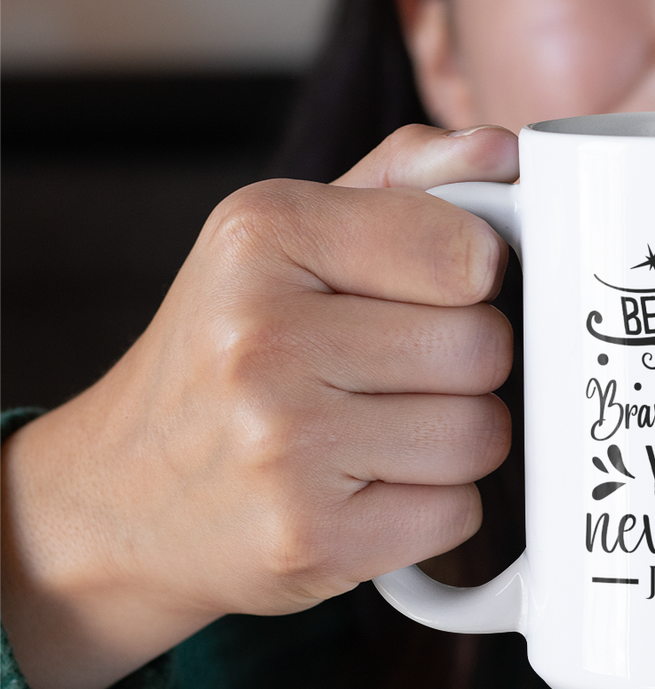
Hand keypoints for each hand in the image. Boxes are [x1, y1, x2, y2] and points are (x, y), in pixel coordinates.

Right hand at [0, 125, 518, 688]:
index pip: (465, 252)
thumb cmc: (223, 353)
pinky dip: (431, 508)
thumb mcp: (284, 238)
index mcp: (263, 235)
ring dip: (453, 441)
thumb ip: (402, 182)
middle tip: (394, 374)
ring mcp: (284, 446)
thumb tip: (502, 150)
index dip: (475, 277)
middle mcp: (263, 336)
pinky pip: (457, 513)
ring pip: (480, 435)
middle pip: (482, 347)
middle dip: (463, 364)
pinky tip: (367, 489)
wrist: (116, 494)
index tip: (438, 290)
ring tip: (379, 432)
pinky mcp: (310, 538)